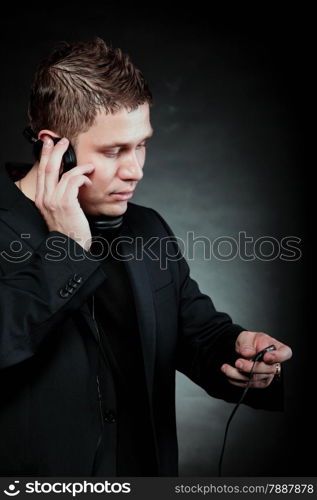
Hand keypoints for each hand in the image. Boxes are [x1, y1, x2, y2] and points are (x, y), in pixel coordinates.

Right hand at [35, 135, 94, 250]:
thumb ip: (61, 195)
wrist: (71, 246)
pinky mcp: (66, 203)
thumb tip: (70, 181)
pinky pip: (74, 181)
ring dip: (78, 166)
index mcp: (42, 199)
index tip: (50, 144)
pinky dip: (83, 177)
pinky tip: (89, 180)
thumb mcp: (61, 211)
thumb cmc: (70, 230)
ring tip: (89, 166)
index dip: (45, 156)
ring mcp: (55, 200)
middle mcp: (46, 198)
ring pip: (63, 173)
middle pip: (48, 167)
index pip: (41, 172)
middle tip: (63, 141)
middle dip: (56, 151)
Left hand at [220, 331, 291, 388]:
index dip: (278, 357)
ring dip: (238, 374)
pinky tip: (227, 372)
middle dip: (251, 367)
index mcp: (277, 349)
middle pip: (269, 370)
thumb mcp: (247, 337)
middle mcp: (275, 364)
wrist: (241, 349)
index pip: (285, 353)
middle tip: (238, 362)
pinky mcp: (258, 382)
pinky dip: (235, 379)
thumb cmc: (249, 341)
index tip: (267, 357)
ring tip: (225, 367)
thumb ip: (247, 344)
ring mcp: (267, 375)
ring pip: (256, 379)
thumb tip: (248, 353)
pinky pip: (248, 384)